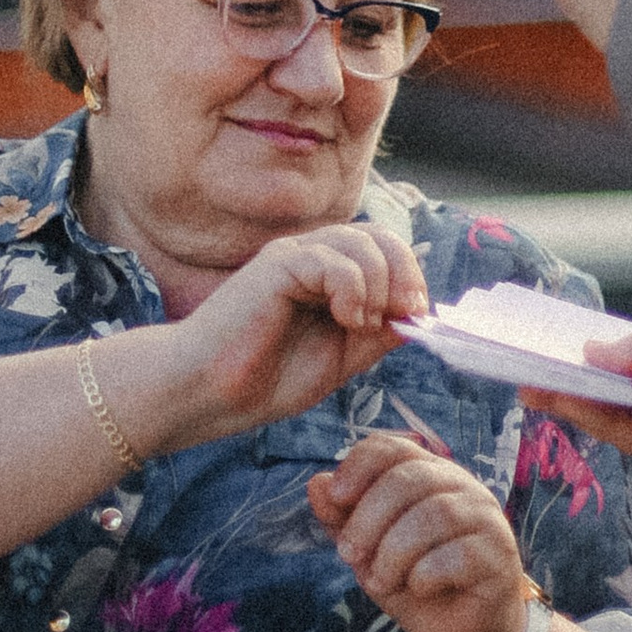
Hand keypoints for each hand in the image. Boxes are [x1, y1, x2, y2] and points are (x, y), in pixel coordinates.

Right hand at [157, 224, 427, 446]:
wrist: (212, 394)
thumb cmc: (266, 379)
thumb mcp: (341, 360)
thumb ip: (377, 335)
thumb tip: (419, 316)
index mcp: (329, 278)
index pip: (386, 252)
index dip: (411, 277)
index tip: (417, 315)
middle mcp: (313, 259)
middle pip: (380, 237)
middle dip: (404, 273)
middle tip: (404, 311)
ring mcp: (293, 258)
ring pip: (362, 243)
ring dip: (379, 284)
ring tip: (362, 323)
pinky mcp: (277, 265)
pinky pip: (332, 259)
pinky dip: (352, 288)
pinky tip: (344, 318)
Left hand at [306, 429, 531, 631]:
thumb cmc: (417, 583)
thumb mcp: (368, 554)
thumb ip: (343, 521)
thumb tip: (316, 484)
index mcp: (429, 475)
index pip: (393, 447)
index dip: (358, 465)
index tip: (335, 497)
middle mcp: (462, 486)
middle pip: (409, 479)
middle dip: (368, 518)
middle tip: (348, 555)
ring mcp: (486, 518)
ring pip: (434, 515)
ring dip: (394, 552)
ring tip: (381, 582)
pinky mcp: (499, 556)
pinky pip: (459, 554)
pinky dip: (426, 574)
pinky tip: (419, 588)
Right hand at [525, 286, 631, 486]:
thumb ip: (631, 350)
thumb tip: (586, 355)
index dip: (598, 370)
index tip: (555, 359)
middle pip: (626, 408)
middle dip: (577, 391)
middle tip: (530, 375)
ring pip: (624, 427)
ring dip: (576, 406)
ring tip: (532, 384)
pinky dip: (597, 420)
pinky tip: (563, 396)